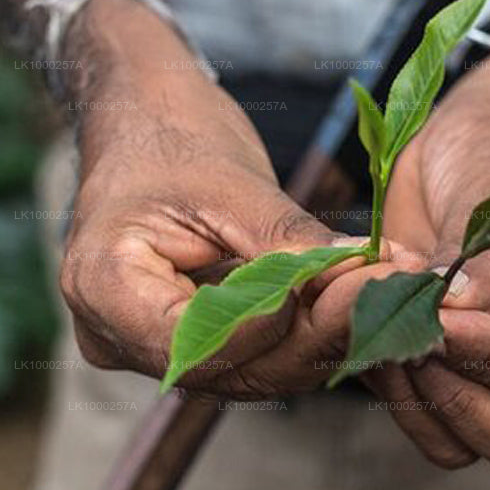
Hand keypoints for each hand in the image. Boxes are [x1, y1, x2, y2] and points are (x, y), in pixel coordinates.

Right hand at [58, 0, 412, 398]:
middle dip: (314, 333)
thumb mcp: (231, 181)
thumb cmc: (171, 135)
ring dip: (321, 336)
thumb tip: (364, 273)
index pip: (194, 343)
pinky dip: (304, 330)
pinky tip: (356, 300)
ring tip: (384, 292)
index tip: (346, 291)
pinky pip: (249, 353)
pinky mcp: (184, 343)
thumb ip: (288, 240)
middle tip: (386, 292)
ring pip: (247, 368)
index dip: (273, 326)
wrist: (142, 120)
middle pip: (228, 366)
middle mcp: (114, 335)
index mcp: (102, 288)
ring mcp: (144, 347)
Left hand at [368, 39, 489, 477]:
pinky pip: (427, 424)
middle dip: (462, 404)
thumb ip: (477, 253)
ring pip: (469, 446)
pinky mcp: (451, 372)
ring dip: (421, 405)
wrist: (468, 141)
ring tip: (388, 335)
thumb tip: (452, 313)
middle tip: (413, 341)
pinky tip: (374, 337)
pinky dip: (396, 398)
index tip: (439, 318)